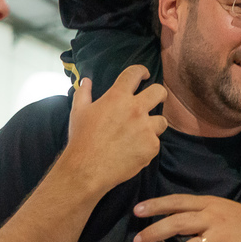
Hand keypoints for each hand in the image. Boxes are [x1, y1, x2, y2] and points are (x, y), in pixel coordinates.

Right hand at [58, 65, 166, 195]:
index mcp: (117, 97)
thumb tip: (86, 80)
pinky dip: (147, 145)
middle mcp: (135, 110)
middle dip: (158, 94)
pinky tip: (134, 150)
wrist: (87, 169)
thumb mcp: (78, 112)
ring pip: (162, 121)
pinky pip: (156, 142)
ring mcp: (146, 128)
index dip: (141, 71)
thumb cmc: (82, 140)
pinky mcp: (151, 147)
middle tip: (152, 100)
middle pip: (159, 92)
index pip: (135, 73)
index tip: (143, 74)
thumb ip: (83, 93)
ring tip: (141, 132)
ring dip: (153, 125)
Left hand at [131, 194, 240, 241]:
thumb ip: (204, 215)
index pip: (178, 202)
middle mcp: (212, 218)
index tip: (137, 211)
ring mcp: (220, 238)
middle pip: (176, 223)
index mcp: (210, 205)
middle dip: (153, 233)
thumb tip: (176, 225)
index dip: (156, 205)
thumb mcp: (225, 210)